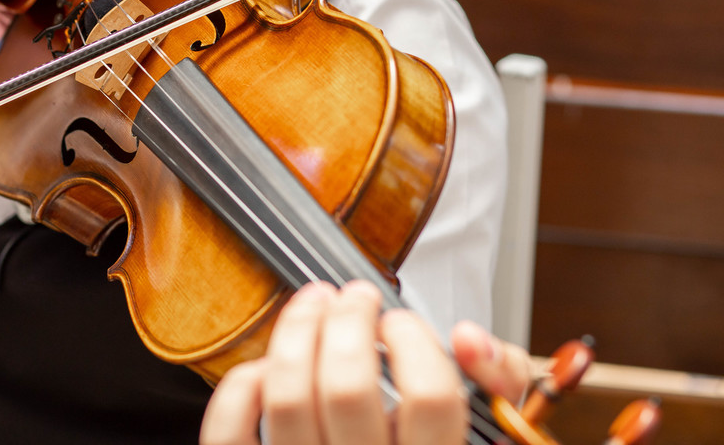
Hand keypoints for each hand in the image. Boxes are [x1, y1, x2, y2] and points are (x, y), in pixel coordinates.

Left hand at [200, 281, 531, 444]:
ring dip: (296, 333)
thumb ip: (496, 381)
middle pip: (348, 388)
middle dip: (347, 320)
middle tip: (355, 298)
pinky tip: (268, 367)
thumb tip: (468, 336)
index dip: (414, 340)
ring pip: (287, 399)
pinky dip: (242, 386)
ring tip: (315, 307)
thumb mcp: (490, 429)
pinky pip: (231, 432)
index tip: (402, 323)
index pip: (430, 397)